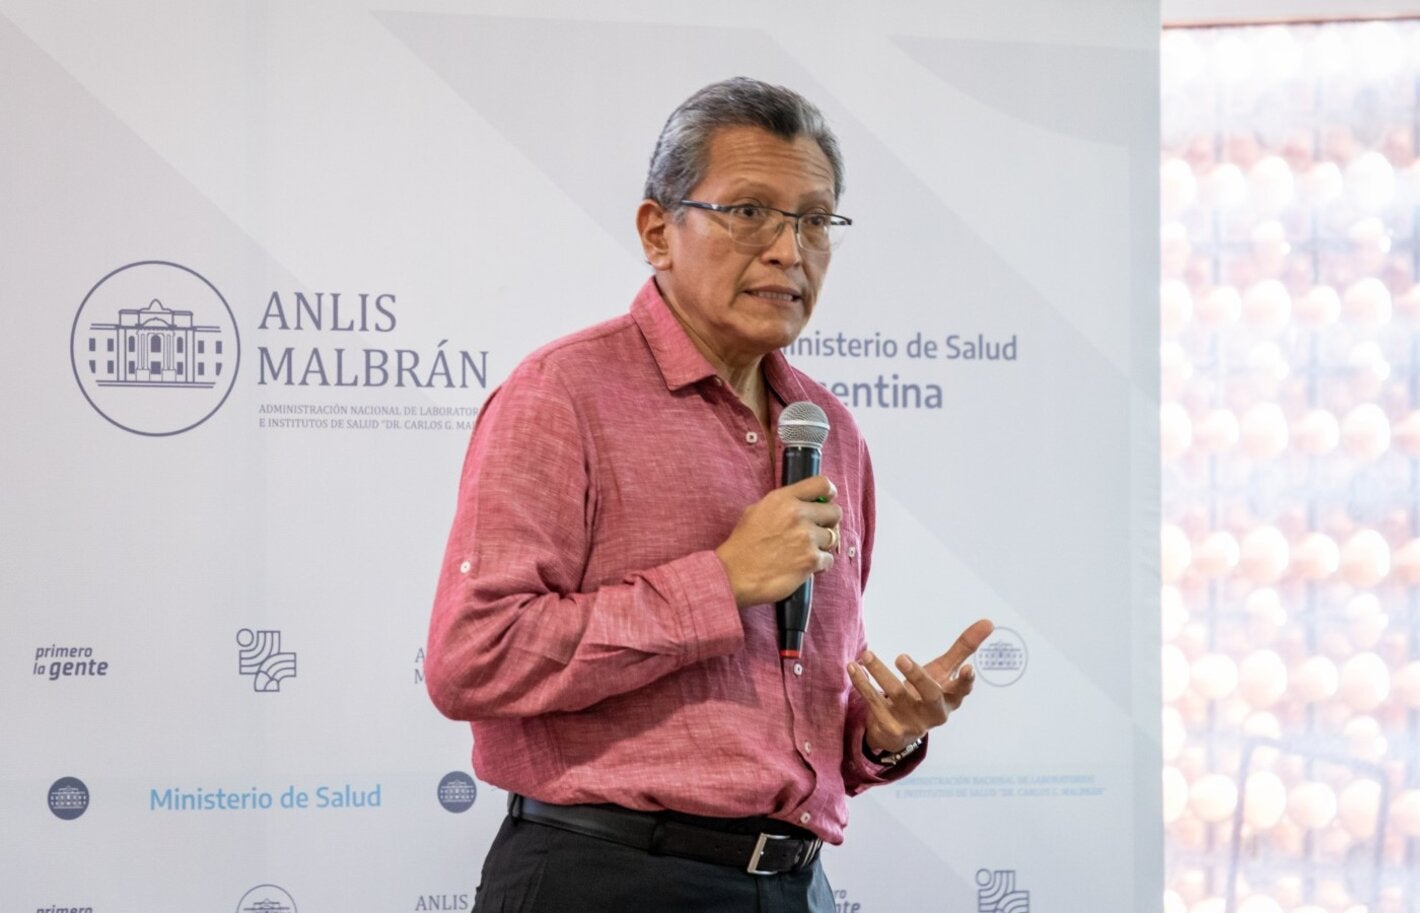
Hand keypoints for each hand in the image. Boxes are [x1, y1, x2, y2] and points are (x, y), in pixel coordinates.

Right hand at [715, 475, 840, 607]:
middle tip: (817, 531)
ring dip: (822, 546)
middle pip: (835, 512)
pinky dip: (820, 565)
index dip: (829, 493)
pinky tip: (803, 566)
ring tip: (804, 551)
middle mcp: (798, 514)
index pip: (822, 484)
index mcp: (784, 499)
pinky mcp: (811, 560)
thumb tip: (802, 503)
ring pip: (833, 538)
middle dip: (829, 522)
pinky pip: (828, 560)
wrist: (734, 574)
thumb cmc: (742, 544)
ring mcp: (807, 538)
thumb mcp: (756, 511)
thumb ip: (782, 504)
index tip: (828, 500)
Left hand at [848, 618, 994, 755]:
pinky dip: (862, 683)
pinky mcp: (888, 725)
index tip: (968, 669)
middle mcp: (932, 713)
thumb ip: (964, 648)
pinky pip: (873, 701)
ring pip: (896, 695)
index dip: (964, 682)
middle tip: (902, 657)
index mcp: (949, 700)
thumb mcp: (943, 672)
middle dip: (917, 676)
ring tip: (867, 654)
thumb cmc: (925, 693)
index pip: (961, 691)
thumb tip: (989, 622)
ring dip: (880, 672)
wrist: (896, 731)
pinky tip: (854, 667)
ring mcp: (910, 721)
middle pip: (929, 695)